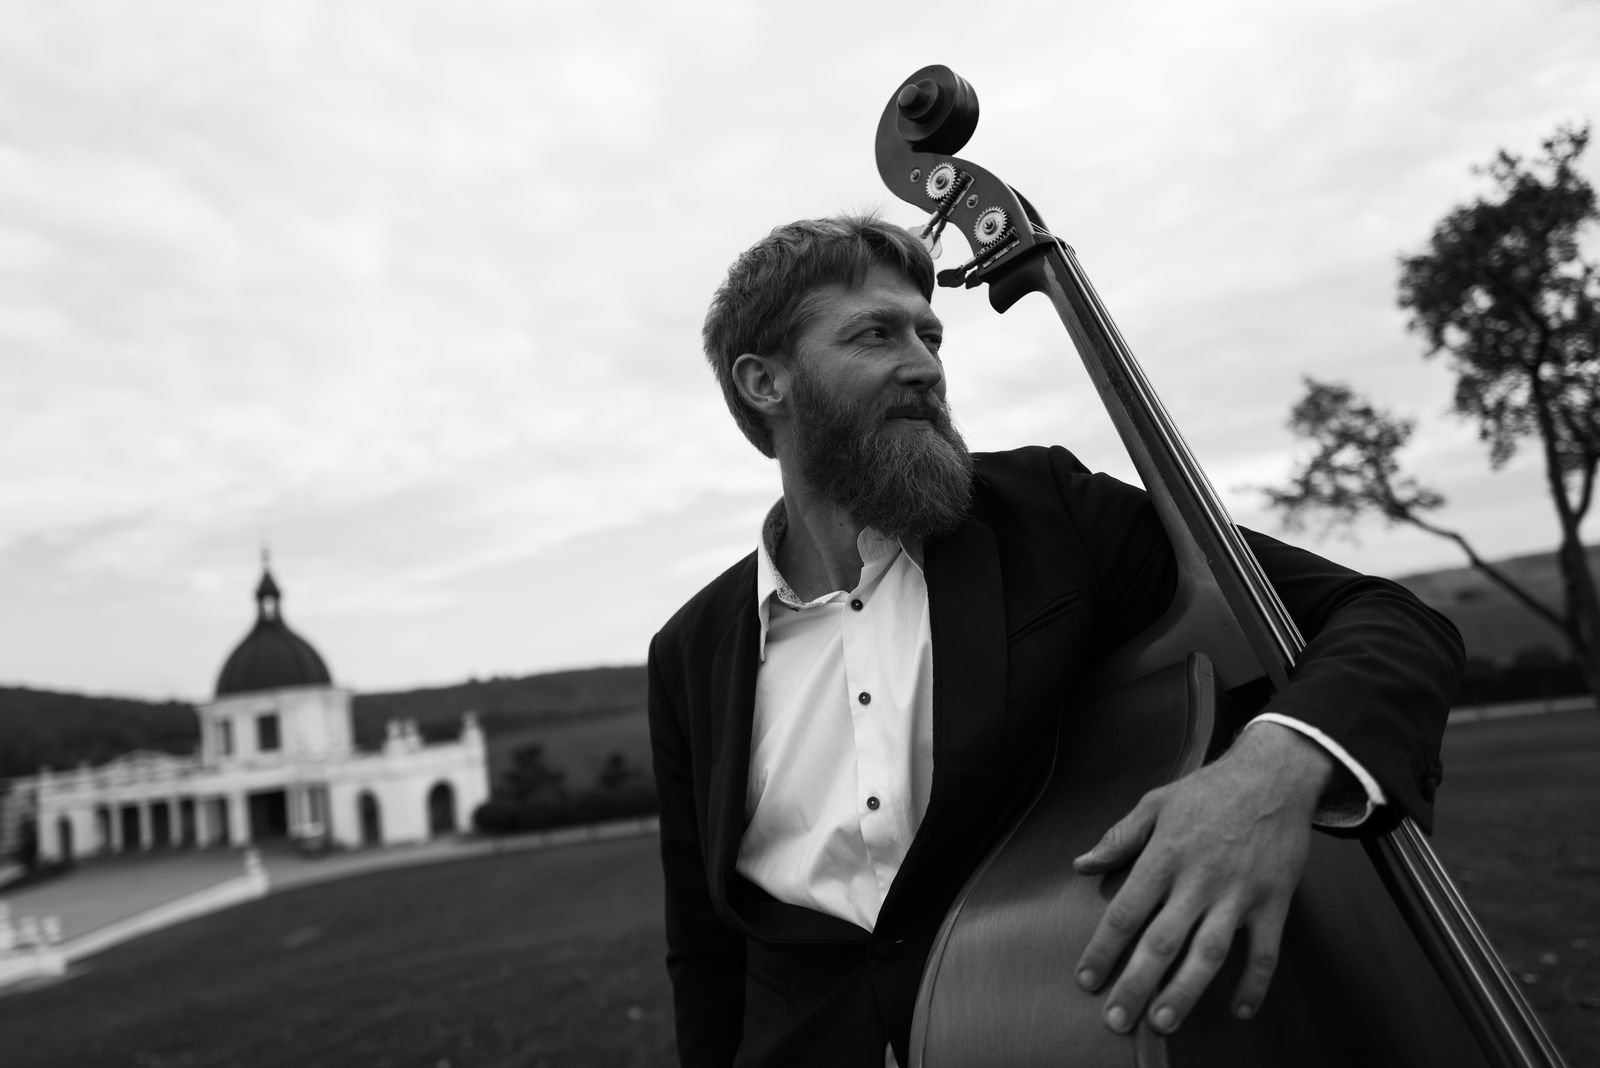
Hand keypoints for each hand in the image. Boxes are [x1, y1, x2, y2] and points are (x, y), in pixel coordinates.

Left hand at [1070, 722, 1333, 1035]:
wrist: (1274, 776)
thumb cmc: (1209, 790)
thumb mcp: (1156, 803)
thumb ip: (1119, 838)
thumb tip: (1081, 865)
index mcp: (1164, 856)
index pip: (1125, 912)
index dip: (1103, 950)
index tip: (1087, 980)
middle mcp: (1199, 880)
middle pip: (1161, 942)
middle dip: (1136, 984)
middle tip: (1117, 1021)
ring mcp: (1239, 894)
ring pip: (1208, 953)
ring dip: (1185, 991)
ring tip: (1163, 1022)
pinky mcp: (1274, 902)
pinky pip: (1265, 951)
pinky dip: (1254, 982)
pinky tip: (1240, 1009)